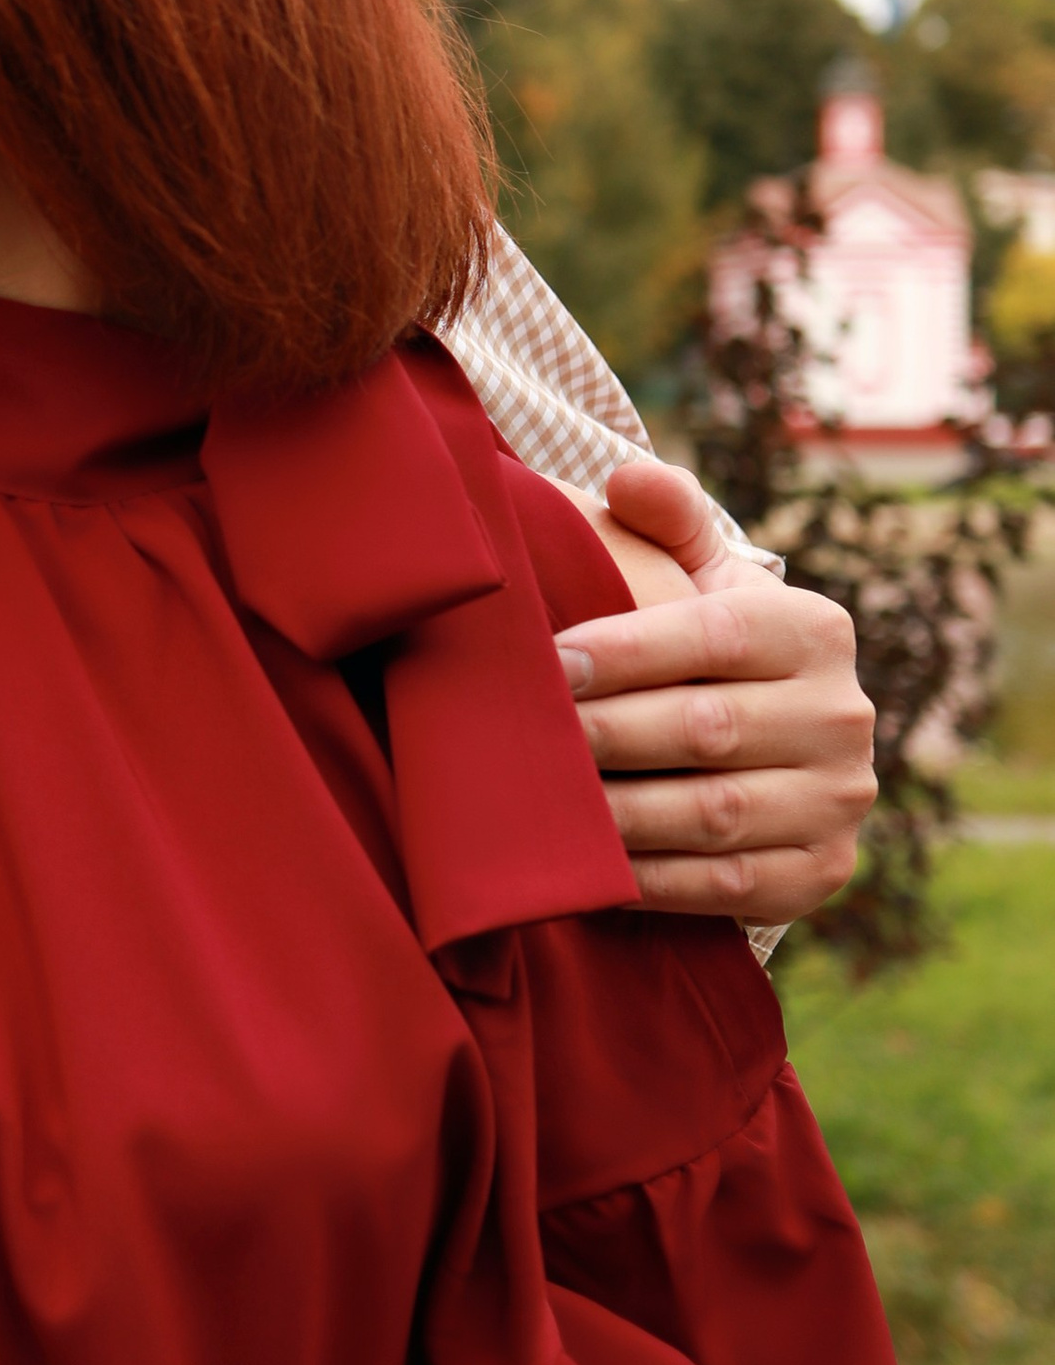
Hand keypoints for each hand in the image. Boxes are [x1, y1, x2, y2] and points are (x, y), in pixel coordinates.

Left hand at [560, 457, 875, 923]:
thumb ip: (669, 521)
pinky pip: (723, 887)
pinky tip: (584, 867)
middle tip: (521, 736)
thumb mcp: (704, 579)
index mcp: (815, 630)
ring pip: (712, 815)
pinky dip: (647, 879)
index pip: (714, 637)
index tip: (547, 662)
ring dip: (616, 813)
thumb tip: (628, 477)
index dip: (626, 651)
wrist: (776, 753)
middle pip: (707, 729)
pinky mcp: (821, 874)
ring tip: (539, 803)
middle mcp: (843, 716)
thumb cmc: (712, 652)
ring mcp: (838, 802)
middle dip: (604, 734)